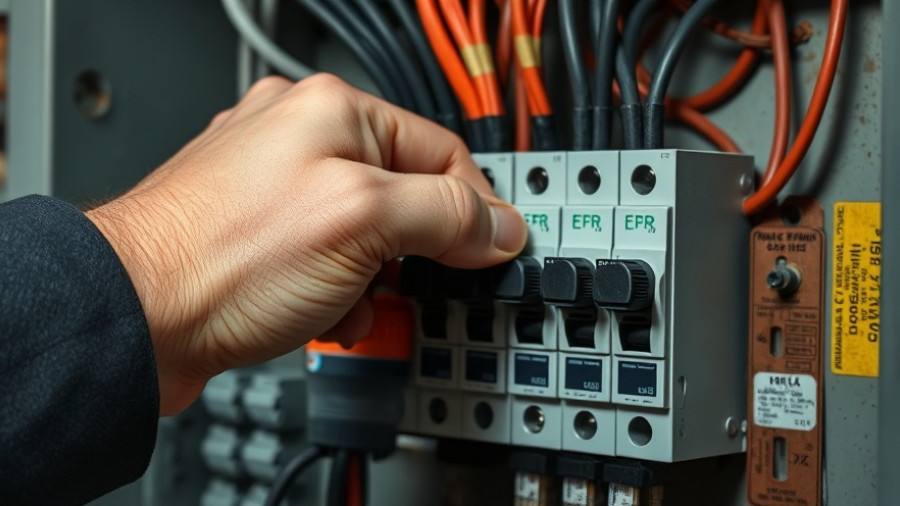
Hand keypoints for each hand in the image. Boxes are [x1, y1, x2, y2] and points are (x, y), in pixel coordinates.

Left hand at [85, 74, 526, 414]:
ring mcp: (274, 186)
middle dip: (410, 255)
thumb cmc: (222, 259)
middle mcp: (300, 137)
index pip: (443, 153)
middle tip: (406, 285)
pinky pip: (327, 260)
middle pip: (403, 197)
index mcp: (333, 110)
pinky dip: (336, 293)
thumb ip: (446, 215)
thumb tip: (499, 225)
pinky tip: (317, 312)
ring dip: (372, 281)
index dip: (475, 209)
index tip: (491, 253)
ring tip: (346, 303)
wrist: (133, 320)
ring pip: (367, 236)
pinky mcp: (257, 233)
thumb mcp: (362, 222)